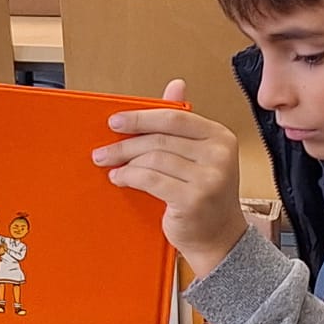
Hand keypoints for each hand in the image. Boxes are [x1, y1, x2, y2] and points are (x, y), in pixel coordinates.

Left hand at [92, 78, 247, 277]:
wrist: (219, 238)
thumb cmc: (205, 195)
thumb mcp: (198, 155)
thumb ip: (182, 123)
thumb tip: (176, 84)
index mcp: (221, 137)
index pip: (176, 117)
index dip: (142, 117)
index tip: (115, 121)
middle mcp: (219, 155)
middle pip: (160, 139)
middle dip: (125, 143)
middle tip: (102, 150)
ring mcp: (210, 178)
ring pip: (153, 159)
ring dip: (125, 162)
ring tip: (110, 166)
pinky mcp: (193, 199)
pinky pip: (150, 179)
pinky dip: (130, 177)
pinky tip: (120, 178)